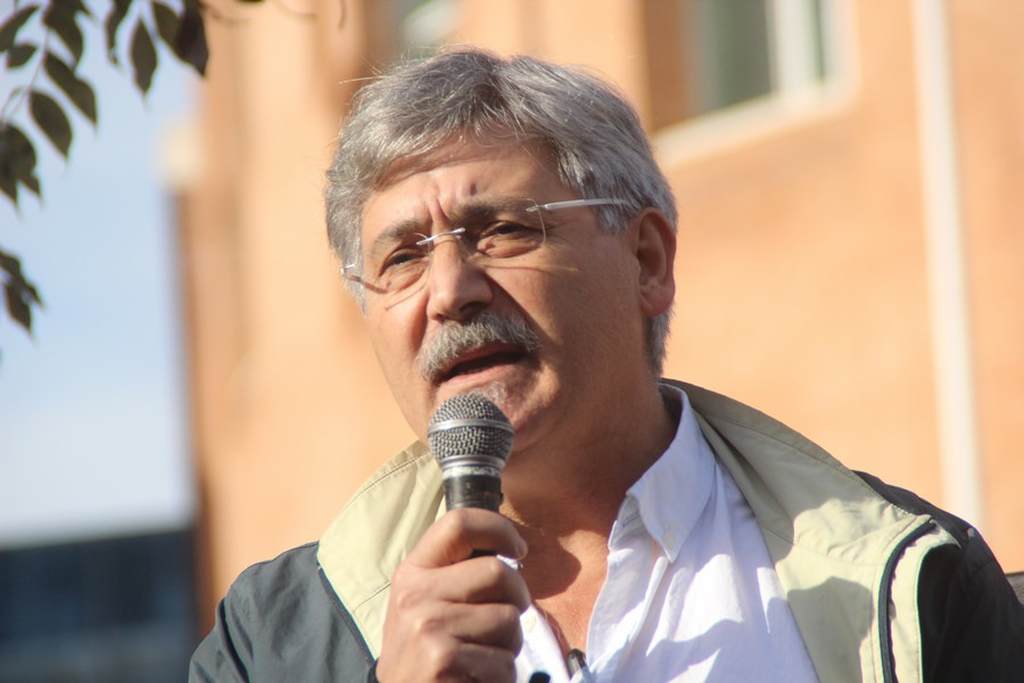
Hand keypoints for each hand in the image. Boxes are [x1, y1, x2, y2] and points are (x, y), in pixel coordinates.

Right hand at [375, 508, 530, 681]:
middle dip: (518, 597)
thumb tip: (507, 550)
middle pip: (498, 572)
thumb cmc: (422, 652)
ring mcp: (429, 628)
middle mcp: (416, 595)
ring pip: (509, 620)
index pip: (458, 524)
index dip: (498, 529)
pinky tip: (477, 678)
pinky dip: (502, 676)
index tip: (517, 550)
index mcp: (413, 572)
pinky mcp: (445, 661)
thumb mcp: (423, 603)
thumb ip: (455, 574)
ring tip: (482, 655)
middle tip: (506, 617)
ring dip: (509, 644)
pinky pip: (505, 661)